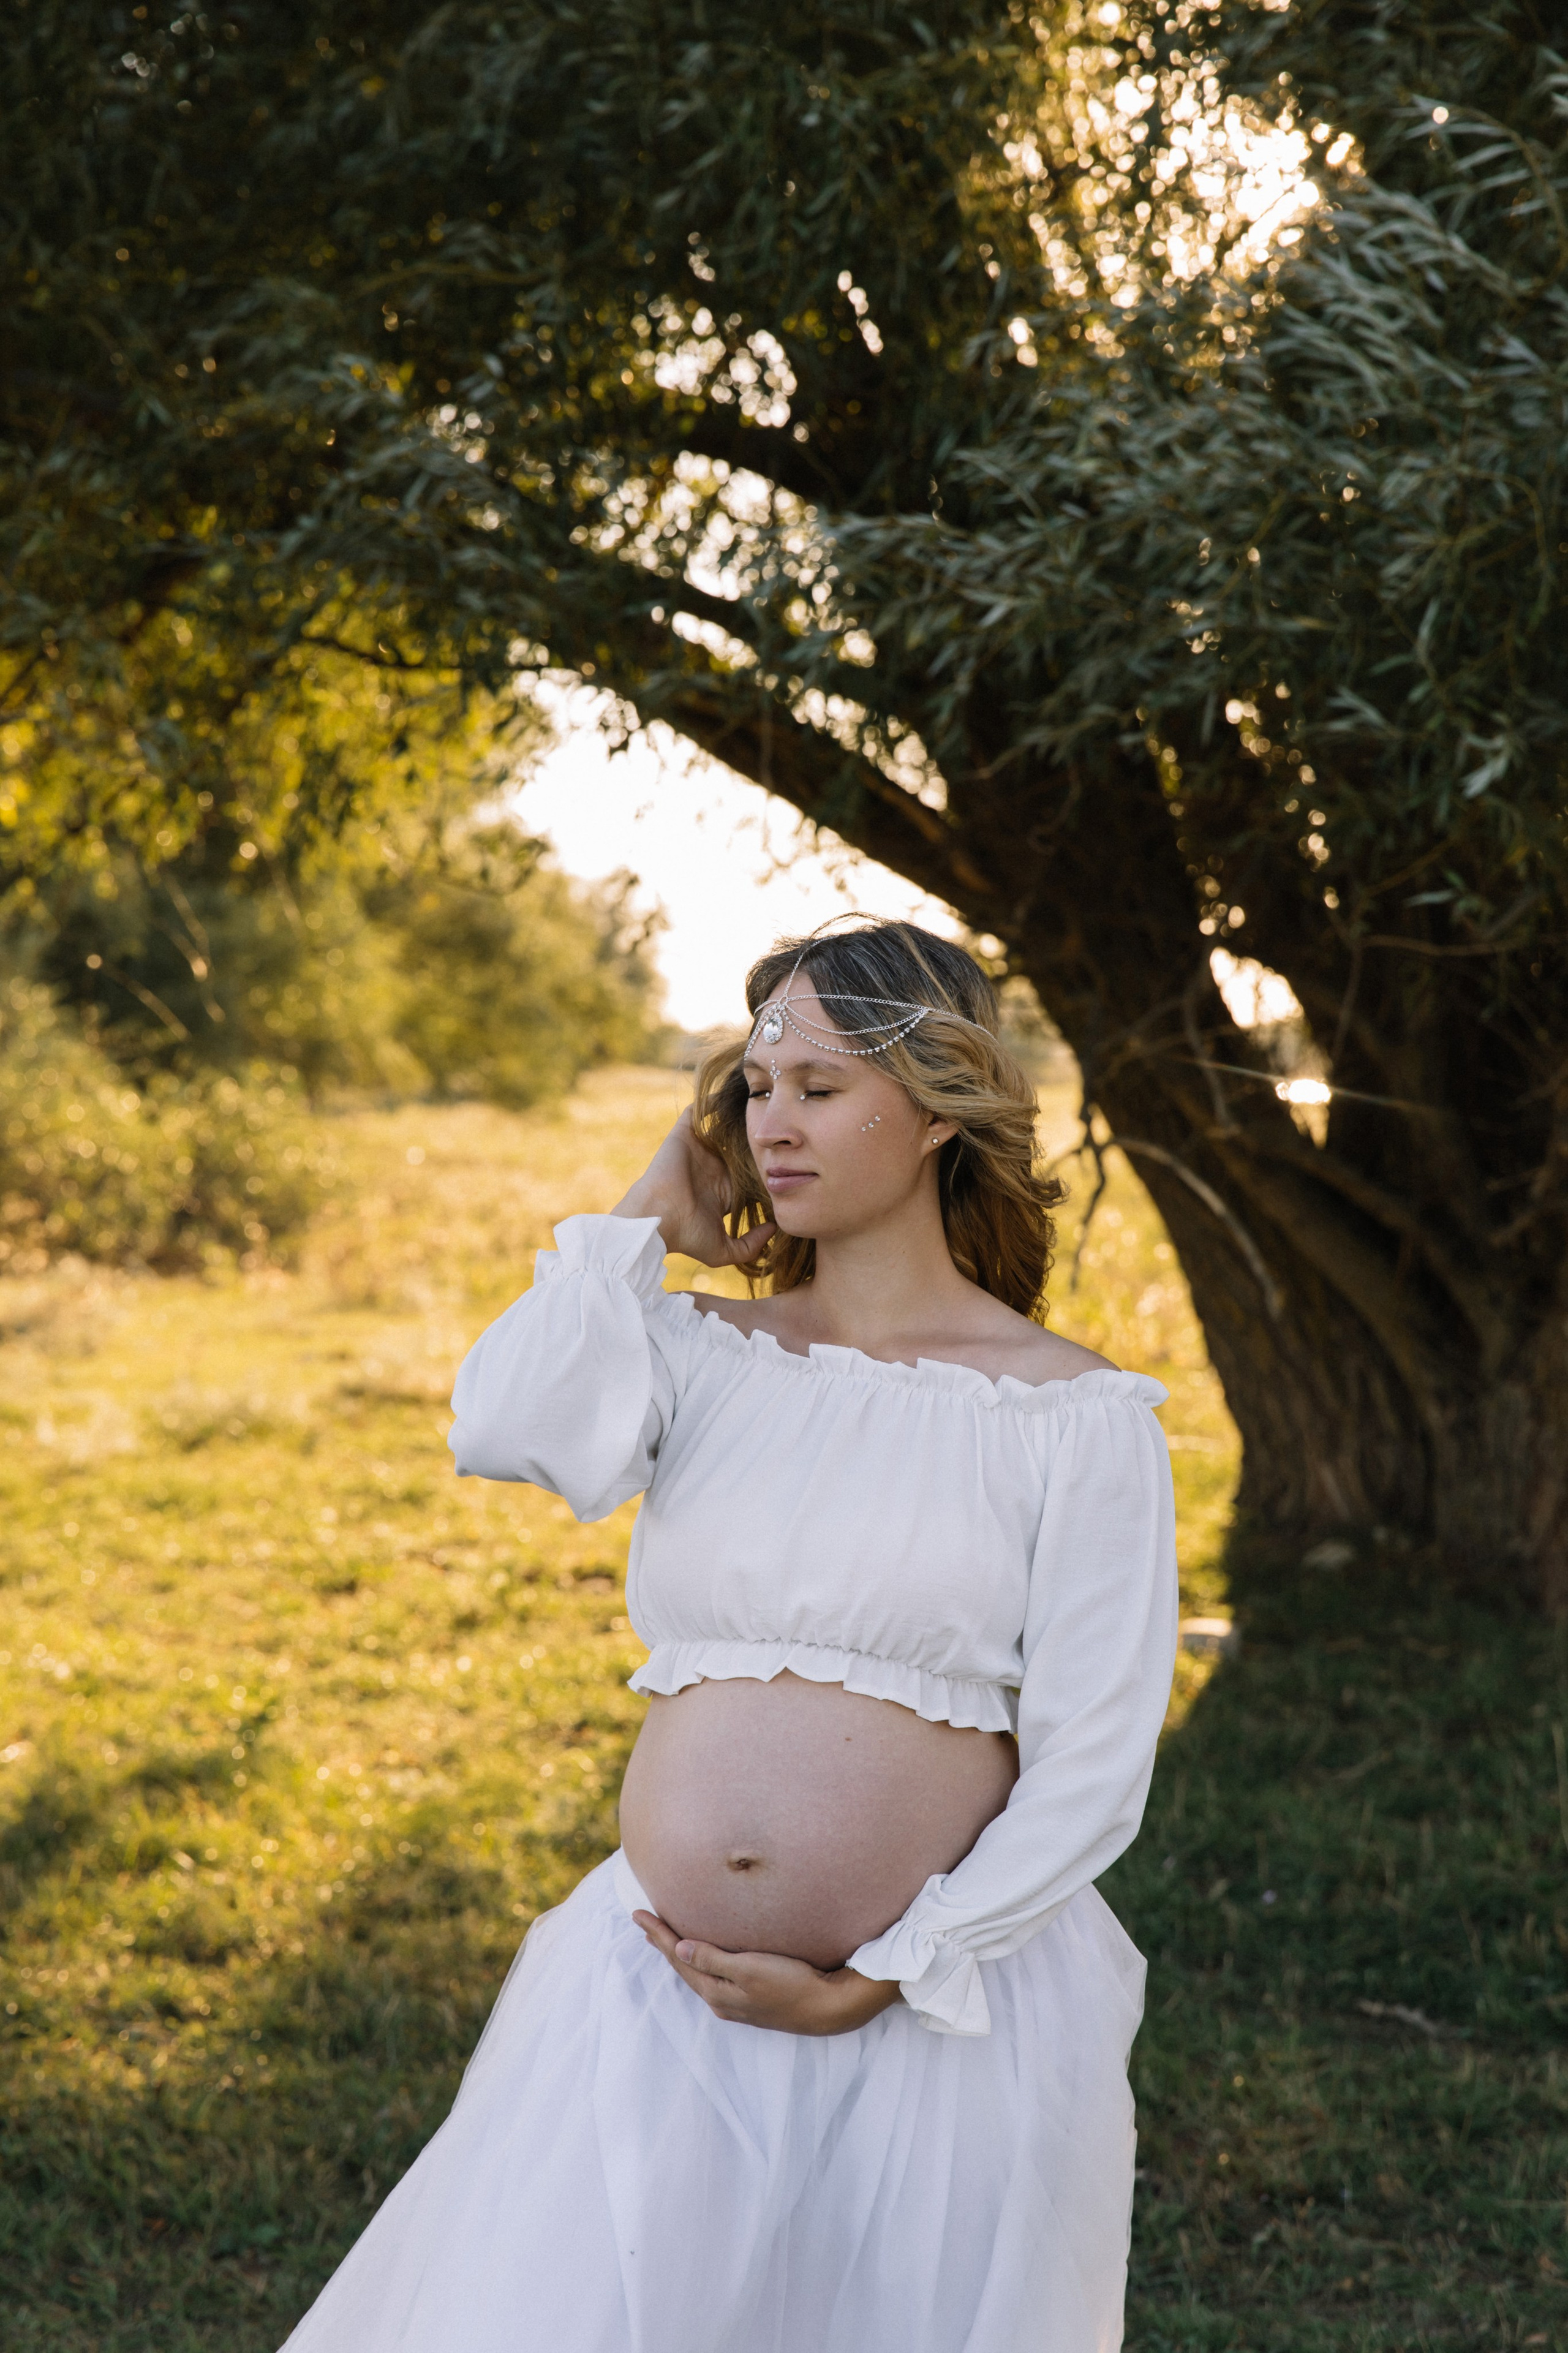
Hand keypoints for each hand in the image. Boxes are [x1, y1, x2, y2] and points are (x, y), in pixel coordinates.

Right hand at [612, 1109, 773, 1270]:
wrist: (657, 1218)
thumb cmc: (687, 1235)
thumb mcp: (725, 1250)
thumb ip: (751, 1245)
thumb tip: (774, 1230)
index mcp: (723, 1192)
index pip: (749, 1176)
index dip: (767, 1169)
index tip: (789, 1162)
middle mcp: (712, 1169)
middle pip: (739, 1149)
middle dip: (757, 1140)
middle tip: (780, 1128)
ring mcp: (698, 1151)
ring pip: (722, 1129)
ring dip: (736, 1117)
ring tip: (759, 1103)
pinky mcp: (684, 1135)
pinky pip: (698, 1111)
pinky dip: (709, 1100)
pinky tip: (730, 1092)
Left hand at [633, 1910, 901, 2036]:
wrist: (829, 2008)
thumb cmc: (791, 1984)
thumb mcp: (750, 1969)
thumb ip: (713, 1960)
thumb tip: (678, 1950)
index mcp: (717, 1993)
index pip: (679, 1959)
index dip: (659, 1936)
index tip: (638, 1915)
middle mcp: (723, 2001)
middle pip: (685, 1967)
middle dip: (664, 1944)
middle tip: (644, 1923)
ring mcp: (738, 2002)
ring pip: (700, 1973)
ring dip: (681, 1954)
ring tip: (666, 1938)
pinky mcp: (754, 1998)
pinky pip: (716, 1977)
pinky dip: (702, 1961)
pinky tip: (705, 1957)